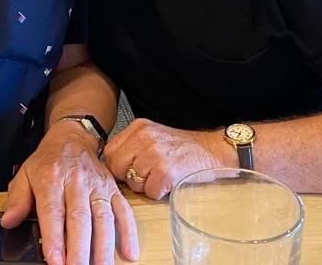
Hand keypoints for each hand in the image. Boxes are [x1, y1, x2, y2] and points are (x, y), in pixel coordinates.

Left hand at [1, 125, 138, 264]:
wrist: (71, 138)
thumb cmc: (48, 160)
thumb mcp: (25, 174)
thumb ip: (17, 199)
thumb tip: (9, 221)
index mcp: (51, 179)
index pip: (53, 212)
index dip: (54, 238)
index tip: (55, 260)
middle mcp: (77, 182)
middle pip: (80, 219)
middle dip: (79, 249)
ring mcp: (98, 186)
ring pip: (103, 217)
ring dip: (104, 246)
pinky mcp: (112, 189)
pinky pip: (124, 211)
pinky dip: (128, 232)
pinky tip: (129, 252)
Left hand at [104, 119, 230, 200]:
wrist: (212, 150)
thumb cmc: (183, 148)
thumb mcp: (154, 136)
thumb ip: (132, 146)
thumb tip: (112, 166)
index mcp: (138, 127)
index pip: (109, 152)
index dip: (117, 166)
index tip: (129, 170)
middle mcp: (143, 137)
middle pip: (116, 167)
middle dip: (128, 178)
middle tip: (147, 175)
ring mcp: (154, 154)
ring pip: (133, 182)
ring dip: (146, 186)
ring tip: (162, 176)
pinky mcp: (165, 172)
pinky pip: (150, 192)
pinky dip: (159, 193)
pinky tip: (170, 181)